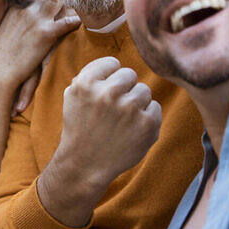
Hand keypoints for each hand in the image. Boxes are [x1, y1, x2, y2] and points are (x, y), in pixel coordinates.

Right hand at [0, 0, 79, 111]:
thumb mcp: (4, 33)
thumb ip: (13, 22)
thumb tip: (19, 21)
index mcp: (16, 9)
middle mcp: (26, 11)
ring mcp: (36, 20)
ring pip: (58, 1)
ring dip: (69, 3)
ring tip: (80, 4)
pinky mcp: (46, 33)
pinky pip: (67, 21)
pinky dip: (77, 20)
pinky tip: (83, 21)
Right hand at [38, 57, 160, 226]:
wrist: (86, 164)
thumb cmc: (80, 128)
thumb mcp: (72, 96)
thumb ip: (90, 76)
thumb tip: (113, 64)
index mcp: (87, 82)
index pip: (112, 63)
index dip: (109, 78)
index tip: (104, 92)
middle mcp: (108, 92)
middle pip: (130, 75)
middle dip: (124, 89)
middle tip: (114, 109)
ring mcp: (129, 108)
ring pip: (144, 91)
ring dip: (136, 104)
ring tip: (121, 122)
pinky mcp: (147, 123)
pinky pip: (155, 107)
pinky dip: (146, 119)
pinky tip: (131, 131)